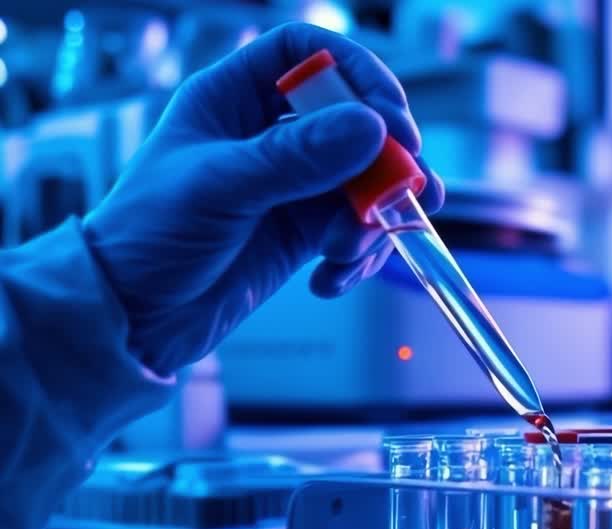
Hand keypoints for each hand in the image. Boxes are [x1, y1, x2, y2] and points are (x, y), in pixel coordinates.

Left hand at [84, 22, 444, 375]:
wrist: (130, 319)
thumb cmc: (148, 238)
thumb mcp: (219, 188)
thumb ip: (296, 157)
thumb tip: (372, 128)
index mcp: (233, 97)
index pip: (309, 52)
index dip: (357, 74)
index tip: (389, 119)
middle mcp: (267, 134)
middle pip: (355, 120)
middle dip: (386, 162)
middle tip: (407, 193)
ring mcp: (291, 184)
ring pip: (366, 181)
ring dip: (373, 219)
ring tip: (348, 252)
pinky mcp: (303, 233)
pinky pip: (356, 230)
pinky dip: (358, 256)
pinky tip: (330, 280)